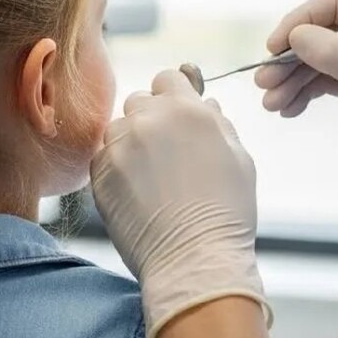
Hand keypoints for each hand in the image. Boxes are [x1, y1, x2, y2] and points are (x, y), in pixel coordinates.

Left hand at [90, 70, 268, 337]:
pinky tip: (136, 193)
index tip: (178, 118)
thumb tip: (205, 103)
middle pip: (138, 101)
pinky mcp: (99, 176)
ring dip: (130, 144)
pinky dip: (115, 169)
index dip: (174, 96)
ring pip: (117, 130)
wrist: (195, 259)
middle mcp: (148, 121)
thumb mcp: (238, 158)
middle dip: (150, 119)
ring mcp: (119, 148)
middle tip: (167, 153)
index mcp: (187, 110)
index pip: (168, 78)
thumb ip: (218, 123)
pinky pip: (102, 158)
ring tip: (151, 179)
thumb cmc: (226, 213)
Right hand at [256, 0, 337, 220]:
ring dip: (292, 79)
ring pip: (320, 61)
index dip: (302, 20)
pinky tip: (289, 109)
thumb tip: (296, 36)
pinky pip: (326, 83)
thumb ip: (337, 56)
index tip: (275, 46)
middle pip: (323, 34)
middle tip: (264, 83)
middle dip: (291, 57)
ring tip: (271, 104)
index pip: (336, 4)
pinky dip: (305, 93)